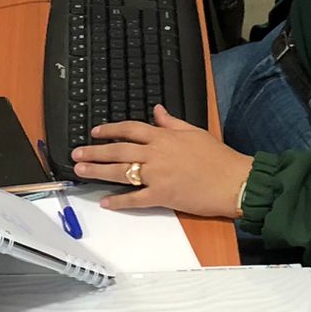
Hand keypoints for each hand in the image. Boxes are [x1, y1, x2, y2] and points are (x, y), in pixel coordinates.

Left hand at [70, 104, 252, 215]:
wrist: (233, 181)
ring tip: (81, 171)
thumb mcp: (194, 132)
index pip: (130, 129)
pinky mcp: (163, 196)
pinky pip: (136, 199)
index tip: (95, 132)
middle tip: (77, 153)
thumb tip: (157, 110)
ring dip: (98, 171)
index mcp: (164, 137)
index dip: (110, 130)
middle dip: (95, 151)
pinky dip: (119, 201)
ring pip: (122, 171)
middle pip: (119, 150)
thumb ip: (172, 122)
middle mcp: (157, 154)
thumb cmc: (218, 158)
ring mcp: (158, 176)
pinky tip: (106, 202)